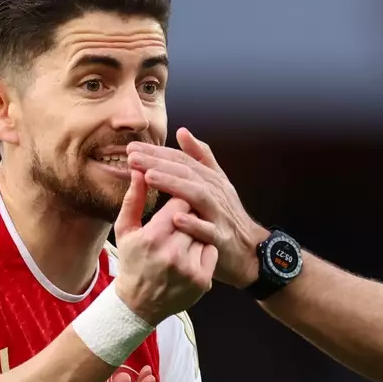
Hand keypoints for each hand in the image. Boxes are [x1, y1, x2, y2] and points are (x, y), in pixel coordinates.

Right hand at [112, 168, 217, 324]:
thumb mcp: (125, 230)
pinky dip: (202, 249)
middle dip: (187, 215)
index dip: (178, 199)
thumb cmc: (131, 262)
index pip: (180, 202)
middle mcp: (173, 253)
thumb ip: (133, 199)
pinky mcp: (202, 280)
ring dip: (196, 231)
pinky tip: (188, 256)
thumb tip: (139, 170)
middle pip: (194, 216)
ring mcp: (189, 268)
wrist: (138, 305)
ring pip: (204, 232)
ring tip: (180, 242)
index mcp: (153, 237)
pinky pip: (210, 251)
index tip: (174, 203)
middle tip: (177, 223)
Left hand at [127, 128, 269, 288]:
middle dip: (159, 163)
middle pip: (186, 173)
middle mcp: (215, 192)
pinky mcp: (221, 237)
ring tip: (150, 177)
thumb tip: (182, 131)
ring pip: (197, 195)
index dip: (157, 153)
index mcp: (210, 179)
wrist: (250, 250)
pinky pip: (208, 230)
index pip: (181, 161)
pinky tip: (176, 218)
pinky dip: (193, 223)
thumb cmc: (227, 216)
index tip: (132, 148)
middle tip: (132, 158)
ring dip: (174, 185)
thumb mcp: (216, 182)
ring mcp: (219, 214)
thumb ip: (200, 157)